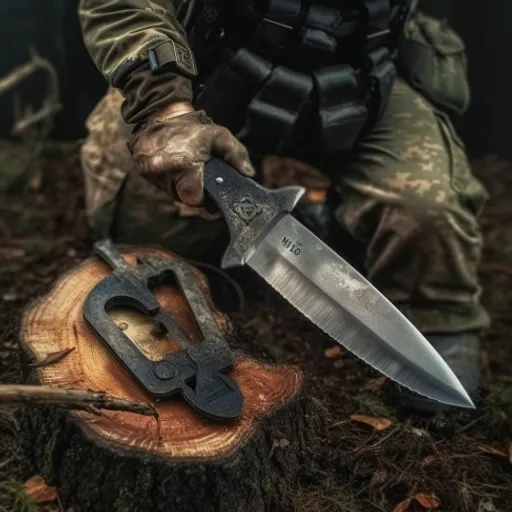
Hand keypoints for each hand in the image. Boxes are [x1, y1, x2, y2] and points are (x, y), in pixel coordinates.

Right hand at [128, 102, 254, 206]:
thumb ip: (236, 154)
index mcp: (183, 165)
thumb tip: (249, 174)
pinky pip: (163, 186)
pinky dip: (171, 181)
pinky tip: (177, 168)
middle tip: (201, 179)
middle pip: (185, 199)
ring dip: (183, 187)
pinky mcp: (143, 173)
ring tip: (188, 170)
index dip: (205, 200)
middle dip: (195, 193)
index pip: (194, 199)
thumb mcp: (219, 135)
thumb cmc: (191, 128)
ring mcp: (151, 174)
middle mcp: (164, 173)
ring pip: (173, 194)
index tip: (211, 194)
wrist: (159, 114)